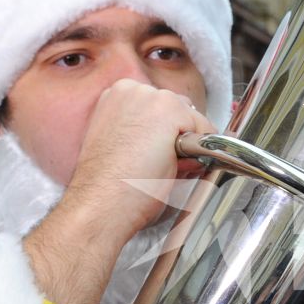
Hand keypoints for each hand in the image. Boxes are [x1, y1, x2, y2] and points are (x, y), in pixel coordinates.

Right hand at [24, 80, 216, 303]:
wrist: (96, 212)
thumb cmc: (107, 201)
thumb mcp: (125, 163)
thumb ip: (146, 148)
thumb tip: (178, 158)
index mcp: (115, 101)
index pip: (166, 118)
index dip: (172, 150)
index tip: (155, 174)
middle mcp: (130, 91)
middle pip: (185, 120)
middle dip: (184, 152)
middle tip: (158, 182)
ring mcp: (150, 98)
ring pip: (197, 129)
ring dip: (190, 157)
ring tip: (160, 182)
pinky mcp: (168, 112)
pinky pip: (207, 136)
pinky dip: (197, 160)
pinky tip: (169, 177)